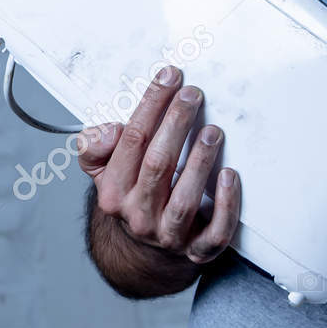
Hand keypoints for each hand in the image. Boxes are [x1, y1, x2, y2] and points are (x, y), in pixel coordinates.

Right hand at [76, 67, 239, 264]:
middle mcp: (138, 215)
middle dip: (176, 124)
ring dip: (200, 162)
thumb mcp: (103, 170)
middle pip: (158, 165)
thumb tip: (109, 131)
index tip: (169, 77)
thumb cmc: (131, 193)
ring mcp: (169, 235)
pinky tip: (230, 176)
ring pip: (184, 201)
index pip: (131, 141)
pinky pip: (214, 232)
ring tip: (213, 131)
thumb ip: (96, 145)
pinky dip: (225, 205)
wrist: (144, 250)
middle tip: (192, 95)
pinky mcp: (198, 250)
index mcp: (113, 192)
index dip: (151, 105)